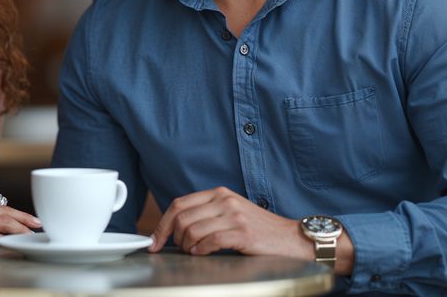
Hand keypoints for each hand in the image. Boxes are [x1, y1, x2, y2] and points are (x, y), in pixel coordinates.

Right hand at [0, 201, 40, 248]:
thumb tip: (9, 224)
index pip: (1, 207)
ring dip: (18, 229)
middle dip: (23, 219)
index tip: (32, 219)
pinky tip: (14, 244)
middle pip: (4, 213)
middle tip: (36, 225)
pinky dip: (6, 241)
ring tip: (28, 235)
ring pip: (1, 223)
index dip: (19, 213)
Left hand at [149, 187, 308, 257]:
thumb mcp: (231, 212)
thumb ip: (207, 214)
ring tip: (193, 252)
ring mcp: (234, 215)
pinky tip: (203, 253)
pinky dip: (200, 250)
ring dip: (187, 246)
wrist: (291, 238)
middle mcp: (224, 200)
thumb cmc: (260, 229)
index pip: (179, 204)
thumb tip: (177, 227)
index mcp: (219, 193)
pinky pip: (209, 241)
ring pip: (192, 230)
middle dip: (173, 237)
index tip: (154, 240)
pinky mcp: (242, 232)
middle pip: (182, 217)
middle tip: (178, 249)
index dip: (162, 224)